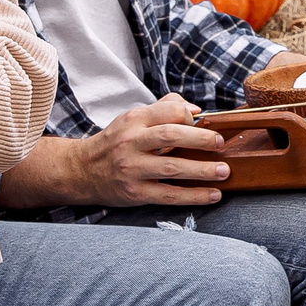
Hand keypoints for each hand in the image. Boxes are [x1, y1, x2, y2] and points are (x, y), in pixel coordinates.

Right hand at [71, 94, 233, 206]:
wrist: (82, 171)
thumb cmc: (115, 143)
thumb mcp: (132, 119)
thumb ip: (162, 109)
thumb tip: (195, 109)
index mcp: (134, 120)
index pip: (167, 111)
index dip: (189, 115)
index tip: (205, 123)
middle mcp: (131, 142)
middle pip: (171, 136)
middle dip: (200, 139)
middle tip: (220, 143)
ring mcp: (132, 169)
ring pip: (172, 168)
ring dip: (202, 170)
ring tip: (224, 171)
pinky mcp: (135, 193)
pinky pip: (169, 195)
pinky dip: (194, 196)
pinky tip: (213, 195)